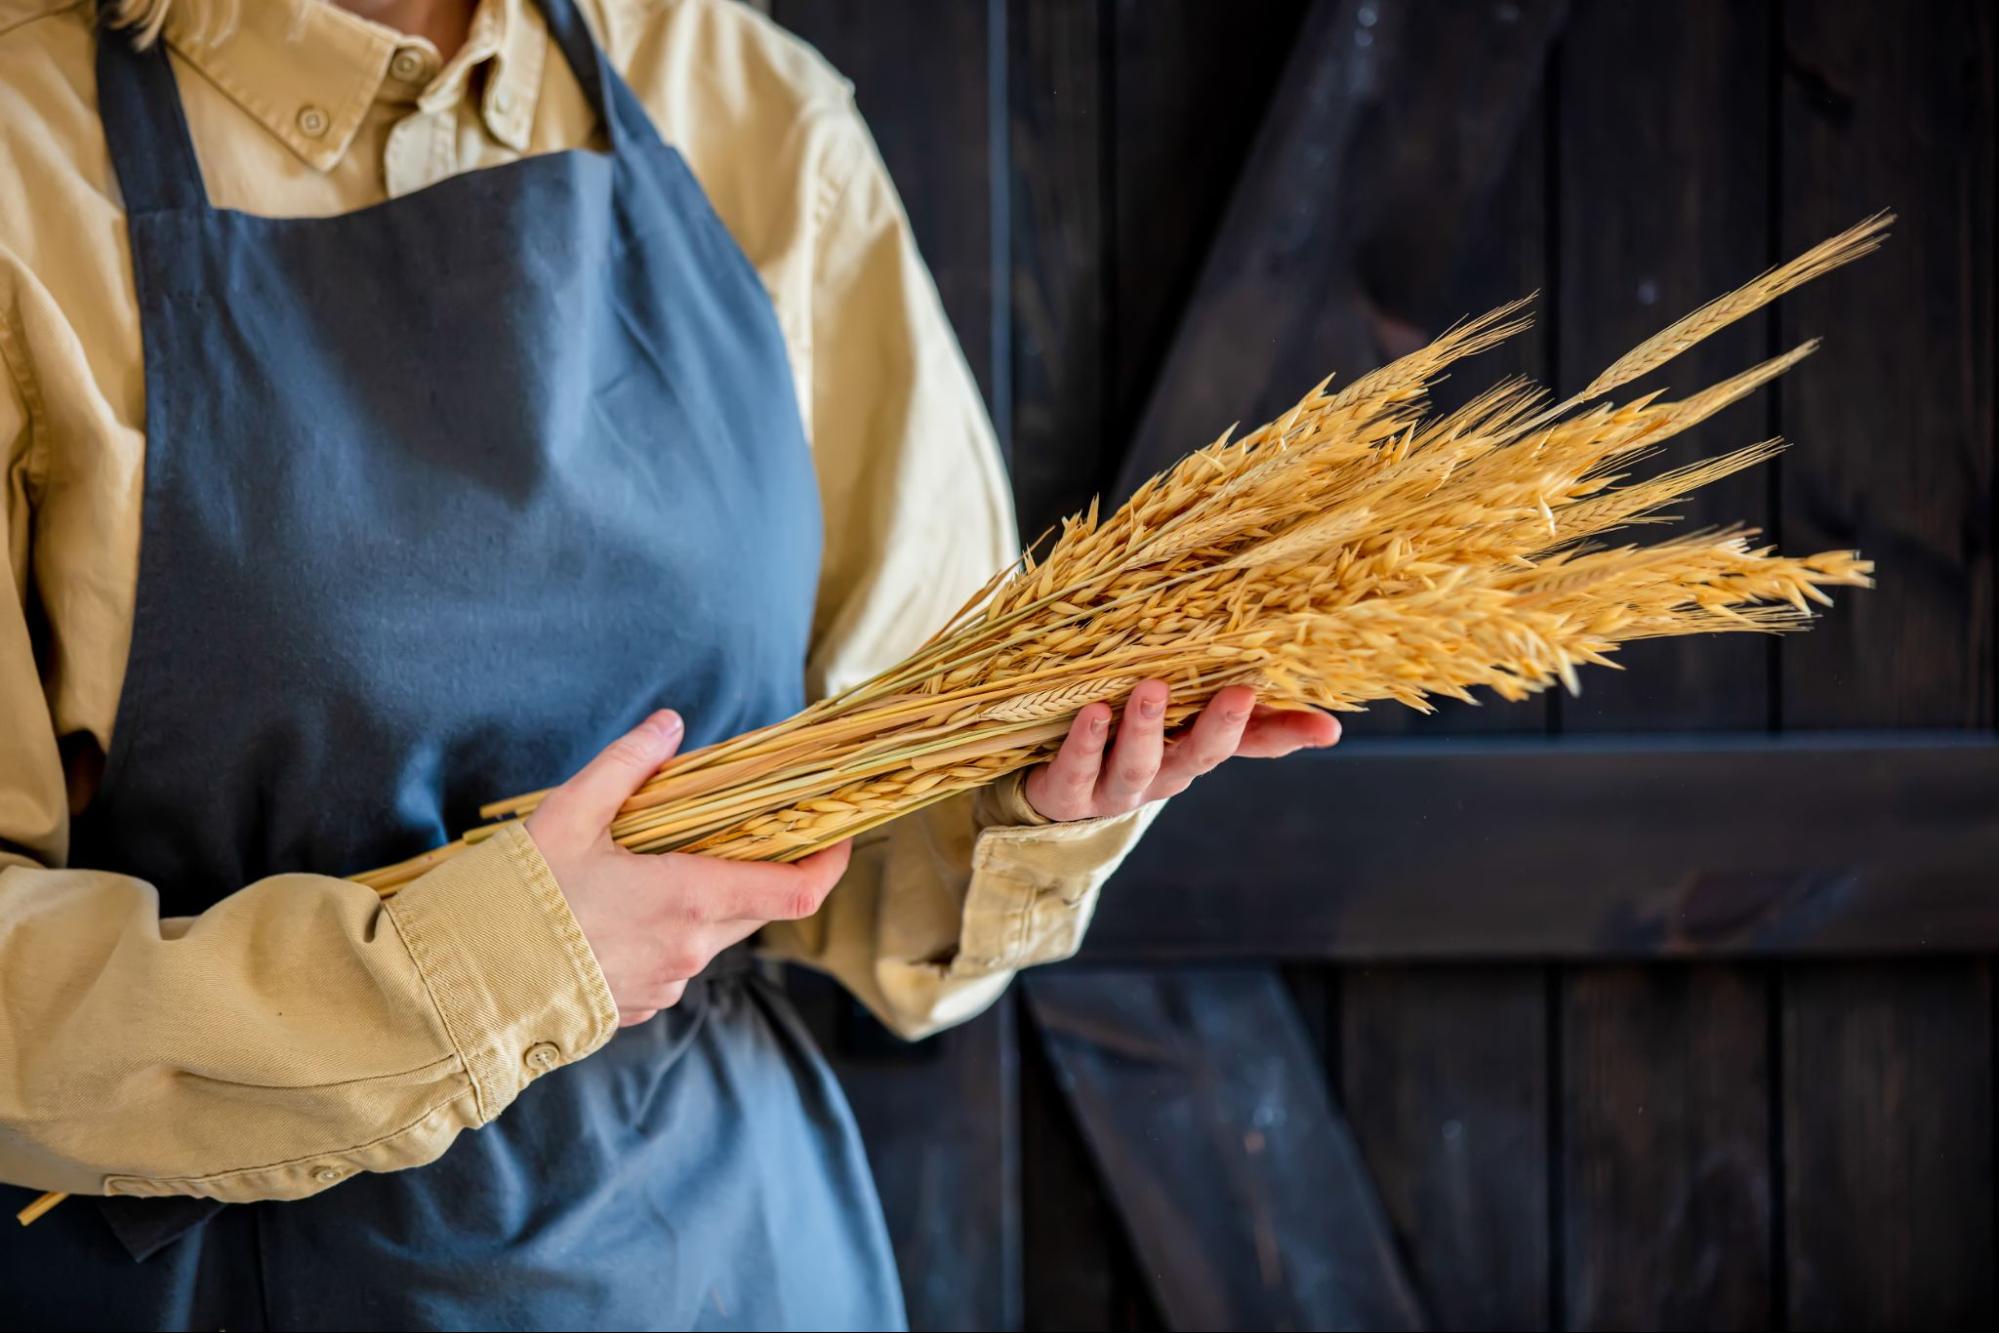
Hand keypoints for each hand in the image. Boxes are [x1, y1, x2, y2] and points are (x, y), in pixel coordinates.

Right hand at [525, 709, 852, 1025]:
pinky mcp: (638, 1006)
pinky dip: (670, 928)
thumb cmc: (517, 898)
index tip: (839, 832)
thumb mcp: (570, 814)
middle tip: (743, 826)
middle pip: (758, 906)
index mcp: (689, 901)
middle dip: (762, 866)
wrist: (464, 987)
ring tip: (661, 860)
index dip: (830, 861)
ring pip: (714, 934)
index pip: (796, 890)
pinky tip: (624, 906)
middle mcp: (689, 951)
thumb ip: (627, 764)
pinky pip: (675, 960)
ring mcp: (665, 984)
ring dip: (707, 897)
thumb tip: (670, 725)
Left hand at [1021, 681, 1340, 821]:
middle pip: (1197, 758)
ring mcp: (1113, 790)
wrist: (1048, 791)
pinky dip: (1085, 742)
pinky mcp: (1065, 793)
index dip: (1287, 735)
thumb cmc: (1119, 737)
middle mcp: (1161, 776)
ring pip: (1137, 766)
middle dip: (1219, 728)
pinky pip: (1076, 770)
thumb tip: (1286, 680)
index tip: (1326, 728)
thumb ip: (1217, 700)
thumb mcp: (1171, 715)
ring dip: (1146, 728)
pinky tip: (1092, 711)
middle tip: (1240, 693)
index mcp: (1192, 753)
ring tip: (1152, 689)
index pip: (1251, 745)